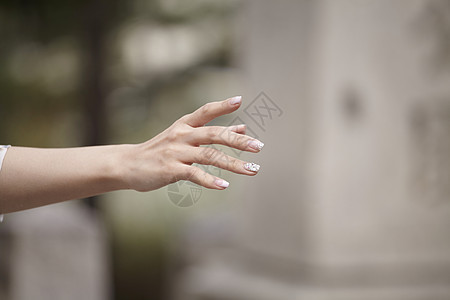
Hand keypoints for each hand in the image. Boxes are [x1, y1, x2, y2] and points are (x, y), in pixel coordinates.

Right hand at [122, 96, 263, 191]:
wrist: (128, 164)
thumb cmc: (160, 151)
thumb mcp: (183, 137)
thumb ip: (211, 132)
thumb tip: (243, 127)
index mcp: (184, 125)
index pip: (205, 111)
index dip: (222, 105)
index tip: (239, 100)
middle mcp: (181, 135)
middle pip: (214, 134)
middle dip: (238, 140)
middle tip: (258, 147)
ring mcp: (176, 152)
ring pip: (209, 156)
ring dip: (233, 163)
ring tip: (252, 170)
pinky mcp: (170, 170)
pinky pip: (194, 174)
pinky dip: (210, 180)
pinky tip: (224, 185)